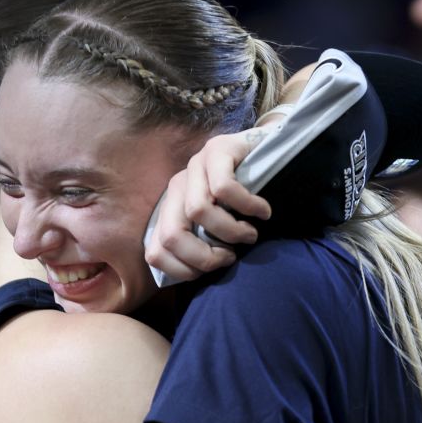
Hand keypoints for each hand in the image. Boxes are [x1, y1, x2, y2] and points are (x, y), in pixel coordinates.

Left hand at [145, 131, 272, 280]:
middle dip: (203, 257)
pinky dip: (248, 207)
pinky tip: (263, 211)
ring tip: (251, 234)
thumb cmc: (243, 200)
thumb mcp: (217, 227)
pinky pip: (224, 187)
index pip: (155, 253)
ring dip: (231, 232)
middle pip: (171, 235)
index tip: (213, 269)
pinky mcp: (217, 148)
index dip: (183, 271)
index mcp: (170, 210)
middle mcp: (177, 186)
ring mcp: (195, 165)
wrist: (266, 152)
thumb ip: (201, 245)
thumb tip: (196, 274)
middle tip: (231, 256)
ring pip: (198, 210)